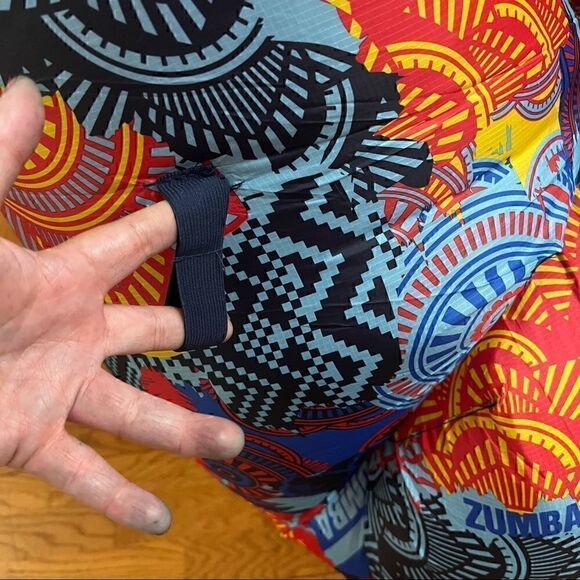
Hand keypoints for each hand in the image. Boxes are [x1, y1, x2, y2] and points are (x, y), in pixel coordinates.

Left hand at [0, 78, 243, 533]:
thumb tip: (27, 90)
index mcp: (62, 282)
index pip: (131, 246)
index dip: (167, 226)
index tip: (207, 210)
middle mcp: (72, 336)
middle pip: (149, 334)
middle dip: (185, 329)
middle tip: (226, 327)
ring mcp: (56, 392)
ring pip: (138, 414)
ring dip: (187, 430)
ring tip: (234, 441)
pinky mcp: (28, 441)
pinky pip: (85, 476)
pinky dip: (122, 500)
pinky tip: (159, 518)